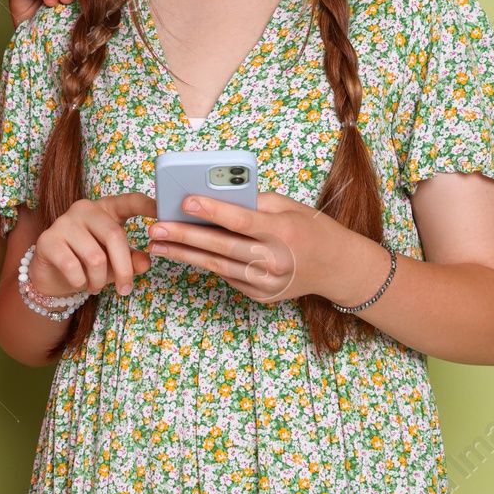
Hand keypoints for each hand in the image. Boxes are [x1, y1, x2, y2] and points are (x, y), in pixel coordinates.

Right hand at [27, 192, 155, 297]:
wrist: (52, 275)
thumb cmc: (88, 263)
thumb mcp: (115, 262)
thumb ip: (131, 260)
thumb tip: (145, 262)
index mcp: (106, 208)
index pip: (130, 201)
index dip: (148, 205)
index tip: (164, 211)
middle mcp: (84, 209)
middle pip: (114, 235)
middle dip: (124, 269)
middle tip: (126, 289)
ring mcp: (64, 222)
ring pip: (95, 256)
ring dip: (100, 280)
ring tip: (96, 286)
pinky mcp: (48, 240)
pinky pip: (72, 266)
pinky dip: (81, 282)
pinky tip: (79, 283)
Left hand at [146, 191, 359, 302]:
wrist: (336, 267)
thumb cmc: (310, 229)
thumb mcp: (288, 207)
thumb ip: (254, 202)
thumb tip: (215, 198)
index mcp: (282, 232)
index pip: (240, 220)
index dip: (212, 210)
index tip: (185, 201)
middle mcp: (273, 260)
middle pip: (221, 246)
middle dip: (185, 235)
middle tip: (156, 227)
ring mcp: (266, 282)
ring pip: (217, 265)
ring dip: (184, 254)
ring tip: (158, 243)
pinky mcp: (260, 295)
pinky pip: (227, 276)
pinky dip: (205, 264)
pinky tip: (184, 253)